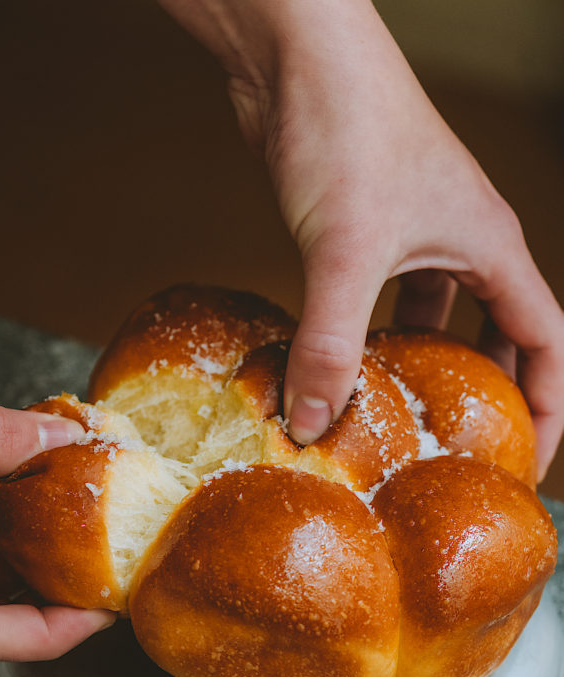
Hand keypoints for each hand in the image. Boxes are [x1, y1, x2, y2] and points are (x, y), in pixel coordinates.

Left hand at [158, 0, 563, 479]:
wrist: (298, 58)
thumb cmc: (348, 129)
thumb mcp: (344, 252)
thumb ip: (329, 343)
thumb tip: (313, 423)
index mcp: (490, 247)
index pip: (546, 342)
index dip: (547, 404)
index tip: (529, 457)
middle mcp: (461, 242)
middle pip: (496, 333)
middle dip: (484, 391)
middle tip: (460, 446)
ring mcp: (412, 233)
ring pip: (434, 316)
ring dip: (421, 363)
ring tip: (399, 416)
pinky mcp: (363, 228)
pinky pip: (381, 296)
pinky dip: (369, 333)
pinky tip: (342, 359)